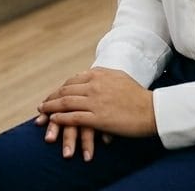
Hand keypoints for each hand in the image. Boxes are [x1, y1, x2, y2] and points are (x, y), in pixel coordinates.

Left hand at [35, 68, 155, 156]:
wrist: (152, 109)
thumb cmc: (137, 95)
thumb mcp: (118, 76)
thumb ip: (102, 75)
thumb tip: (91, 74)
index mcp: (98, 75)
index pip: (72, 81)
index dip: (60, 89)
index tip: (53, 95)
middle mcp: (93, 85)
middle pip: (65, 91)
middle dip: (51, 98)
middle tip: (42, 106)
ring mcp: (95, 101)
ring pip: (66, 103)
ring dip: (51, 108)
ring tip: (42, 113)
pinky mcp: (98, 117)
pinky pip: (74, 117)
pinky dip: (61, 118)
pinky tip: (54, 120)